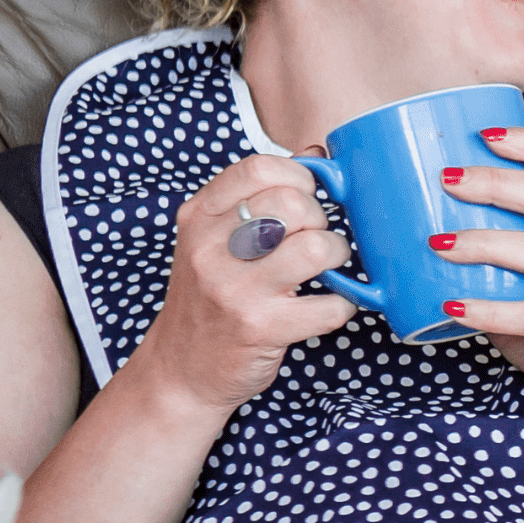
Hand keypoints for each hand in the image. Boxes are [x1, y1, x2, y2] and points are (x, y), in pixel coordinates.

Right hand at [134, 154, 354, 416]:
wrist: (181, 369)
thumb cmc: (207, 297)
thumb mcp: (212, 239)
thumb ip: (256, 195)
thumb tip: (316, 153)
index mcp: (198, 217)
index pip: (258, 169)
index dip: (298, 176)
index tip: (306, 195)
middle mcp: (210, 249)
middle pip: (292, 204)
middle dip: (319, 219)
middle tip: (315, 237)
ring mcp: (235, 290)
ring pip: (315, 248)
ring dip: (336, 254)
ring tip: (326, 266)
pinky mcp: (261, 329)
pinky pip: (329, 304)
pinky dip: (342, 303)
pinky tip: (329, 304)